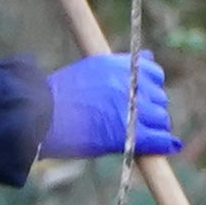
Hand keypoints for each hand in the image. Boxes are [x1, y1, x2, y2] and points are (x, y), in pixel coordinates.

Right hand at [37, 49, 177, 160]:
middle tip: (132, 122)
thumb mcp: (89, 70)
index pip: (152, 71)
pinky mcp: (132, 132)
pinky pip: (160, 139)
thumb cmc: (53, 98)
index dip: (148, 87)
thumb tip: (151, 57)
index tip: (138, 98)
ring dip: (153, 128)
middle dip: (149, 109)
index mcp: (117, 65)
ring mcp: (133, 107)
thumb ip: (119, 67)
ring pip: (161, 119)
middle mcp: (129, 82)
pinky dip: (163, 144)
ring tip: (137, 136)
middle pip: (158, 97)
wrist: (38, 117)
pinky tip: (166, 146)